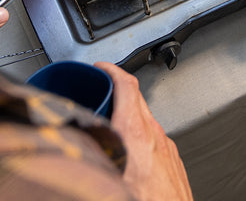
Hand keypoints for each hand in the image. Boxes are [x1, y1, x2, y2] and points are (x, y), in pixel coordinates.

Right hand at [96, 62, 192, 200]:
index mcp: (136, 135)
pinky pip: (155, 140)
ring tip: (109, 126)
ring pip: (146, 120)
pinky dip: (140, 136)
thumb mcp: (107, 177)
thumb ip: (90, 155)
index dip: (110, 70)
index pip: (126, 85)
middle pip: (136, 98)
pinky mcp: (174, 164)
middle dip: (116, 91)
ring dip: (128, 116)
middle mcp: (155, 137)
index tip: (99, 67)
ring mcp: (168, 150)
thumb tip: (71, 150)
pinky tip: (128, 154)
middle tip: (98, 93)